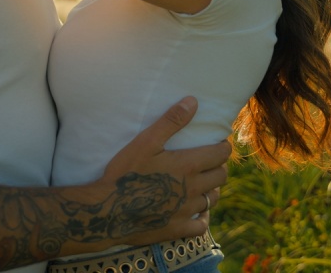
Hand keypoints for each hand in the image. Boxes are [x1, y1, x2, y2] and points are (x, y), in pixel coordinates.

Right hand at [93, 97, 229, 244]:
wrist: (108, 212)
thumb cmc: (125, 173)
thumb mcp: (145, 141)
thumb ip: (170, 121)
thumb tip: (192, 102)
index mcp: (188, 166)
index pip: (221, 154)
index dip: (223, 147)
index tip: (217, 143)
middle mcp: (193, 189)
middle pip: (221, 176)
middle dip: (219, 166)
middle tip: (209, 161)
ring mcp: (187, 211)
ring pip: (212, 199)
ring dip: (211, 189)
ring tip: (202, 182)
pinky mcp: (178, 229)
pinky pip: (202, 225)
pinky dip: (203, 217)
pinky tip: (198, 211)